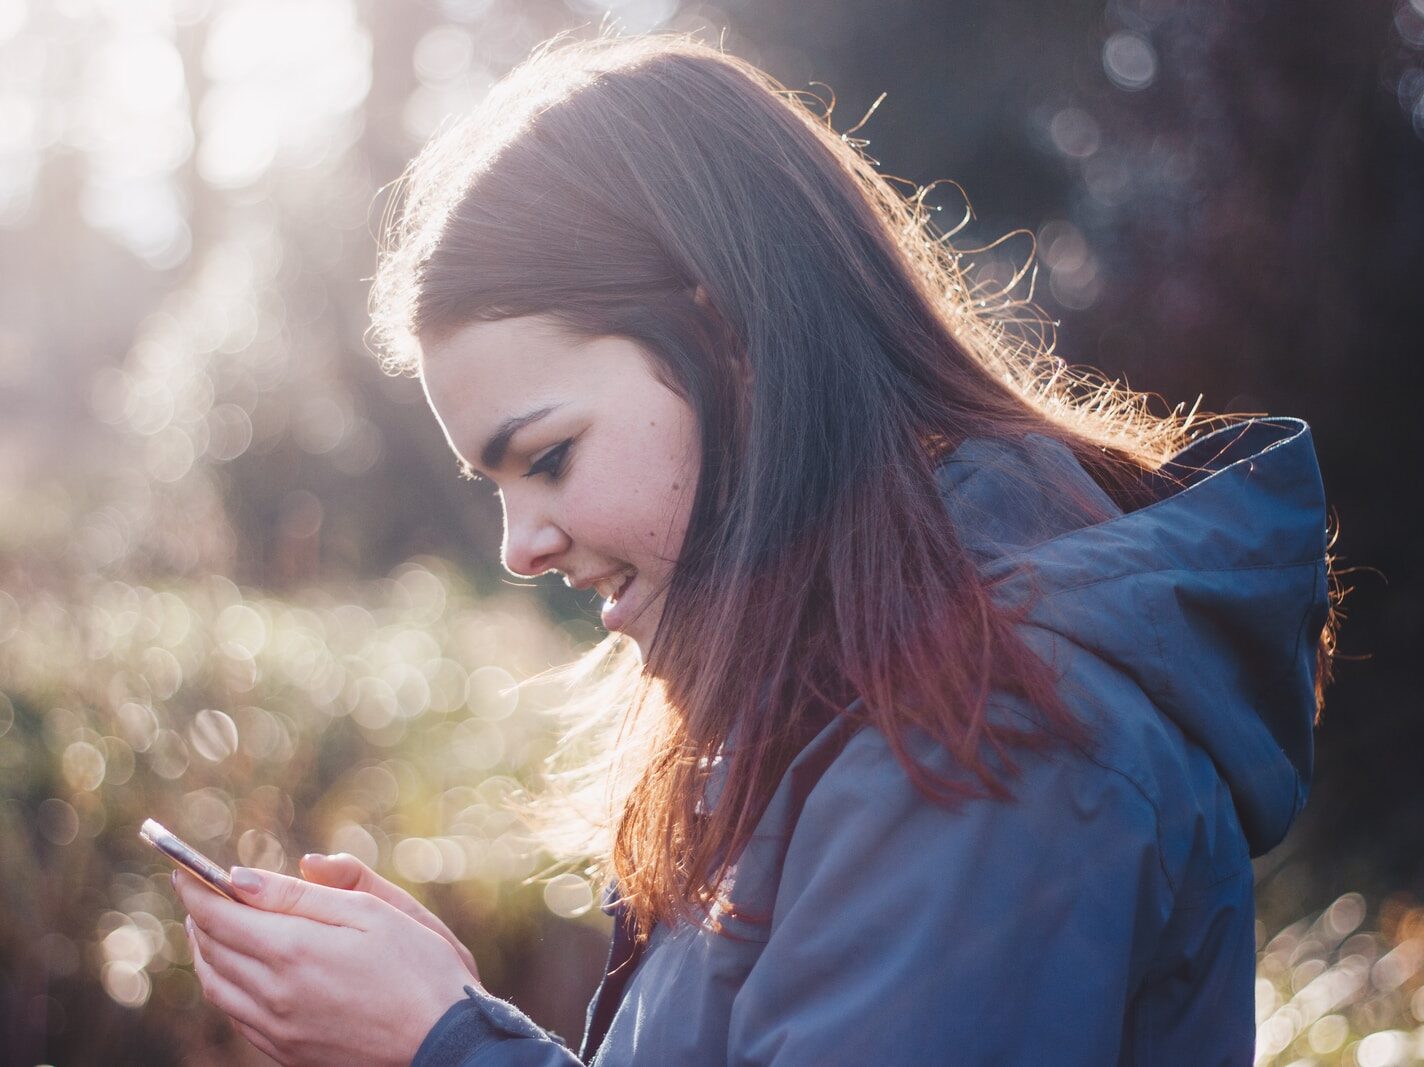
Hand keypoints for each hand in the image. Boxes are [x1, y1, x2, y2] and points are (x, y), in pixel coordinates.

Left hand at [175, 866, 475, 1066]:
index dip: (196, 889)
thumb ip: (306, 893)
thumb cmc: (421, 967)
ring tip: (210, 927)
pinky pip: (237, 1016)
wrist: (445, 1042)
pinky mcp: (288, 1053)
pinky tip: (238, 971)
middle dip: (199, 916)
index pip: (220, 915)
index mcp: (294, 951)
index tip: (183, 868)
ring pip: (217, 987)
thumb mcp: (372, 912)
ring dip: (205, 952)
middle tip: (197, 892)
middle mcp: (274, 994)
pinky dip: (224, 986)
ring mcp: (278, 1030)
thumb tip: (242, 877)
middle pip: (211, 950)